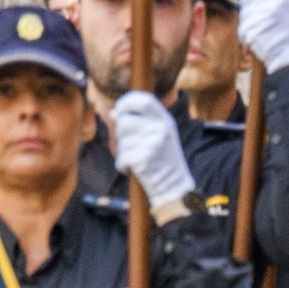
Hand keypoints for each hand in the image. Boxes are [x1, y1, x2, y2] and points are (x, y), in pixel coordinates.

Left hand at [111, 92, 196, 207]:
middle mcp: (161, 129)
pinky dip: (123, 166)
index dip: (127, 102)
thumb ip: (139, 122)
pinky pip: (121, 158)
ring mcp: (153, 144)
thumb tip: (113, 112)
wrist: (175, 187)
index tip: (120, 109)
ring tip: (137, 159)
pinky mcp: (143, 160)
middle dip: (121, 134)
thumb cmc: (163, 160)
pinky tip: (135, 169)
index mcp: (165, 121)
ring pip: (120, 140)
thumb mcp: (157, 136)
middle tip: (133, 146)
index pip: (143, 100)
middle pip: (124, 121)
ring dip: (123, 151)